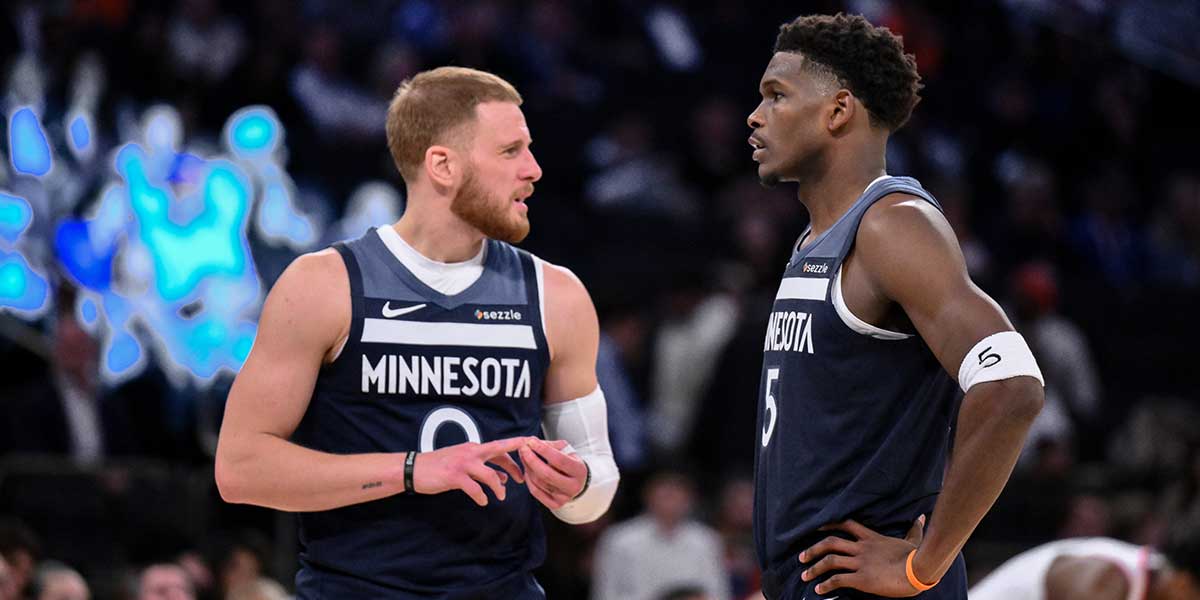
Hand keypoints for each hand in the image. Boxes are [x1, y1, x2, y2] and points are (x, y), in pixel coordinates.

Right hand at [412, 437, 529, 505]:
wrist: (415, 468)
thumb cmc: (439, 466)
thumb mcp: (463, 464)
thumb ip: (483, 468)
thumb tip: (502, 477)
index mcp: (474, 448)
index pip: (499, 446)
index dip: (516, 446)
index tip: (531, 447)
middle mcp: (471, 452)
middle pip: (500, 452)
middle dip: (514, 465)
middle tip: (522, 479)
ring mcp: (463, 463)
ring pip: (490, 475)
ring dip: (498, 488)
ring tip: (500, 497)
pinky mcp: (455, 476)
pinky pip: (475, 489)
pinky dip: (482, 497)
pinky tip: (482, 502)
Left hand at [519, 438, 587, 509]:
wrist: (577, 482)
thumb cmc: (570, 463)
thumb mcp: (566, 450)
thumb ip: (550, 445)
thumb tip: (532, 442)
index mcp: (579, 470)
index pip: (559, 460)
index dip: (543, 450)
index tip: (531, 441)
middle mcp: (573, 486)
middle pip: (547, 474)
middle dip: (531, 460)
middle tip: (523, 449)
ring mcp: (564, 498)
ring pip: (539, 482)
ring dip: (528, 468)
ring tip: (524, 457)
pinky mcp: (555, 505)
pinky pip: (535, 492)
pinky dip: (528, 480)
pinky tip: (527, 470)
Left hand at [799, 515, 927, 596]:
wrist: (919, 570)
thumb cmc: (918, 557)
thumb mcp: (913, 540)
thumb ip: (914, 528)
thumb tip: (922, 517)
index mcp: (871, 538)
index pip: (846, 524)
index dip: (830, 524)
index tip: (817, 528)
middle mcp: (862, 548)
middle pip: (831, 543)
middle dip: (813, 549)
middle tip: (801, 557)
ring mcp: (861, 563)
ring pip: (830, 561)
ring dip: (814, 568)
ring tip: (804, 575)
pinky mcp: (862, 579)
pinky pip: (838, 580)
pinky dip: (826, 585)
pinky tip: (819, 590)